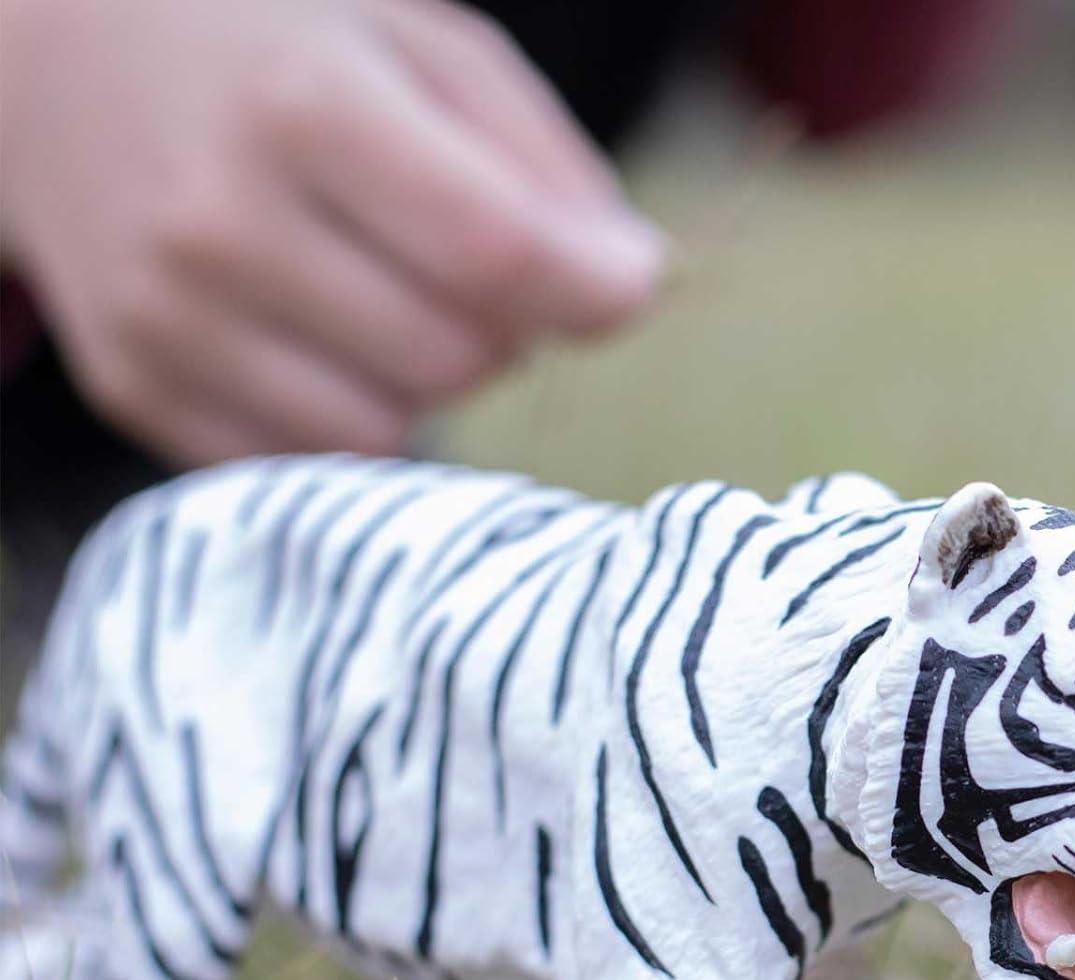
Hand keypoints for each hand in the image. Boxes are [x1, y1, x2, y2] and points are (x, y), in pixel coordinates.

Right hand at [0, 0, 665, 463]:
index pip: (493, 252)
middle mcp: (219, 220)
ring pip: (388, 432)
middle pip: (454, 359)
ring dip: (424, 380)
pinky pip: (309, 461)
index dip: (590, 291)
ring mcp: (165, 316)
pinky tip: (318, 337)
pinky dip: (346, 414)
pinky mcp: (138, 386)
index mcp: (302, 102)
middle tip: (460, 267)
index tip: (626, 287)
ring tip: (383, 295)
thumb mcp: (418, 42)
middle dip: (498, 327)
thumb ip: (540, 163)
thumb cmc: (273, 40)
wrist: (49, 45)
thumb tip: (635, 284)